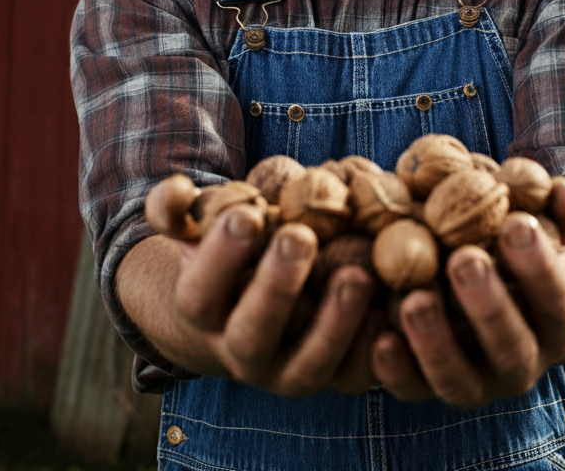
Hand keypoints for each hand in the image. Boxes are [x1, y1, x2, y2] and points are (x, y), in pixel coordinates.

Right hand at [117, 202, 379, 396]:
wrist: (242, 312)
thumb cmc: (224, 252)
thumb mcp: (194, 227)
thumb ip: (174, 205)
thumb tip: (177, 187)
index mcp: (202, 311)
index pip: (201, 291)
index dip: (221, 256)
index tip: (247, 213)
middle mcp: (240, 351)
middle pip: (251, 334)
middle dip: (275, 286)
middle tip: (299, 237)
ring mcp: (286, 371)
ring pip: (307, 367)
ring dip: (333, 325)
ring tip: (359, 275)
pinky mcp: (331, 378)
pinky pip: (354, 378)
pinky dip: (374, 353)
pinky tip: (390, 313)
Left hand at [372, 179, 564, 407]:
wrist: (497, 292)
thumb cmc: (519, 242)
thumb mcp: (547, 218)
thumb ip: (563, 201)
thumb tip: (564, 197)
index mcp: (555, 321)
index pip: (556, 299)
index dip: (539, 265)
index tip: (516, 223)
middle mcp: (521, 362)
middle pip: (512, 347)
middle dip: (489, 305)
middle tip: (464, 260)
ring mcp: (476, 381)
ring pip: (460, 379)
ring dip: (437, 342)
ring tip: (414, 298)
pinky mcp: (428, 387)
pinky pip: (412, 388)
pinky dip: (395, 370)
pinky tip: (378, 337)